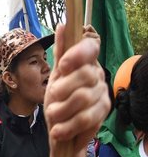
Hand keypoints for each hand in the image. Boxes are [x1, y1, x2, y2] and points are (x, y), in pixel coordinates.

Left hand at [44, 23, 109, 152]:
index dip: (78, 54)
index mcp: (86, 61)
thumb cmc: (58, 99)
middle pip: (83, 75)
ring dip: (60, 110)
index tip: (63, 65)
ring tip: (53, 115)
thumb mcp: (55, 75)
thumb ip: (61, 53)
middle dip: (61, 89)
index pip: (90, 47)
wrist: (61, 128)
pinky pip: (85, 118)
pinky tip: (57, 130)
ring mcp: (102, 93)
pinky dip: (66, 126)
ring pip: (82, 98)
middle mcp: (97, 74)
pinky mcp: (104, 112)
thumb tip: (63, 26)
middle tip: (52, 97)